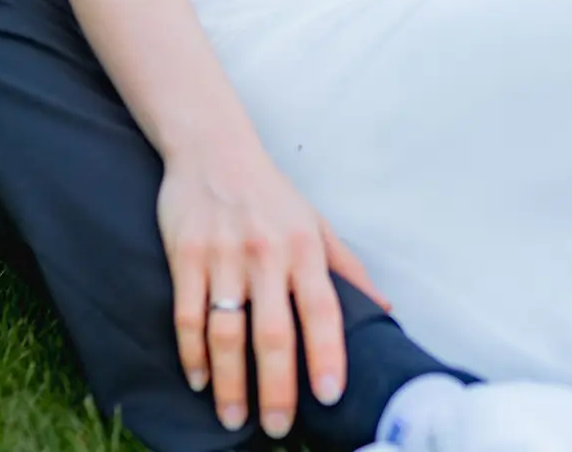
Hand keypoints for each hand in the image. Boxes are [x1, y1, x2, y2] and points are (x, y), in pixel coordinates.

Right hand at [160, 147, 387, 439]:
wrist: (212, 147)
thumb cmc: (271, 194)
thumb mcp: (317, 223)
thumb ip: (348, 269)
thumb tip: (385, 311)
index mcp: (304, 247)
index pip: (322, 310)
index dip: (327, 355)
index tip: (330, 396)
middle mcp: (266, 253)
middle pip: (272, 333)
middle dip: (275, 388)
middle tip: (276, 427)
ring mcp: (223, 255)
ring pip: (226, 332)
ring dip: (229, 382)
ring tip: (234, 419)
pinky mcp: (185, 255)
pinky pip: (187, 315)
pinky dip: (192, 353)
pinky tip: (199, 381)